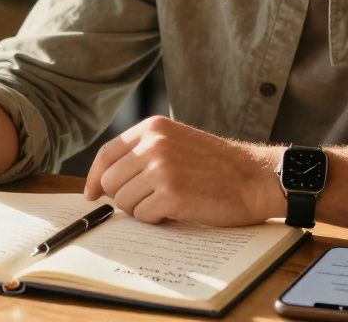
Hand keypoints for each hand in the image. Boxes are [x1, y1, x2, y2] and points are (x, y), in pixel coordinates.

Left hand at [83, 116, 283, 225]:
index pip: (107, 154)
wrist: (255, 177)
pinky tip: (181, 208)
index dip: (94, 177)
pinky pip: (144, 217)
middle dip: (126, 197)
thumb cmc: (217, 165)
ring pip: (124, 202)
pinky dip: (159, 220)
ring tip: (171, 201)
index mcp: (153, 128)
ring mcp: (161, 168)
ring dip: (143, 209)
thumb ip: (144, 153)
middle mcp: (153, 144)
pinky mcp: (171, 194)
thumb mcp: (177, 143)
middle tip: (152, 200)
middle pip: (110, 182)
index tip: (92, 193)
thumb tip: (103, 182)